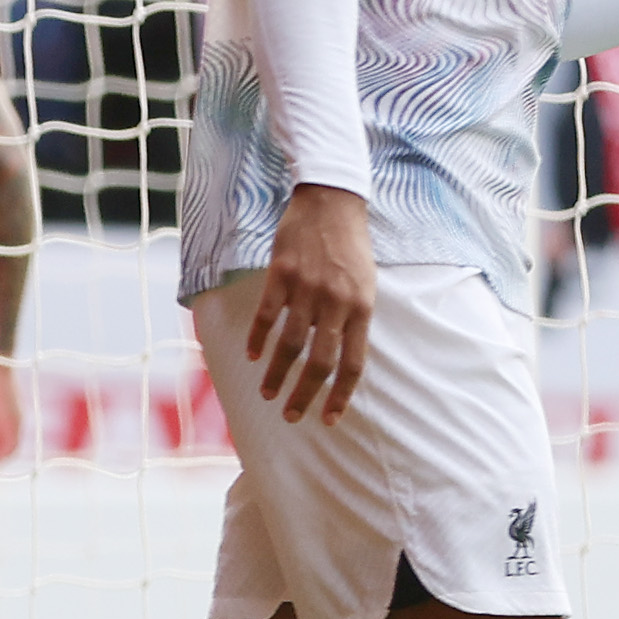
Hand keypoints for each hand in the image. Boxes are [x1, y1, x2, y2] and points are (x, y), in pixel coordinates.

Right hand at [246, 184, 374, 423]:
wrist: (332, 200)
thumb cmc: (351, 246)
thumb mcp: (365, 283)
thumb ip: (353, 319)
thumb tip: (339, 358)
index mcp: (362, 307)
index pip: (353, 363)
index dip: (341, 395)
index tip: (329, 419)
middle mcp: (336, 302)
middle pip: (319, 361)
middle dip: (304, 394)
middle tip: (292, 416)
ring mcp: (308, 288)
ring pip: (290, 344)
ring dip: (277, 375)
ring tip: (269, 394)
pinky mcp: (282, 274)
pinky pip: (267, 315)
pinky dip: (259, 339)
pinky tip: (253, 356)